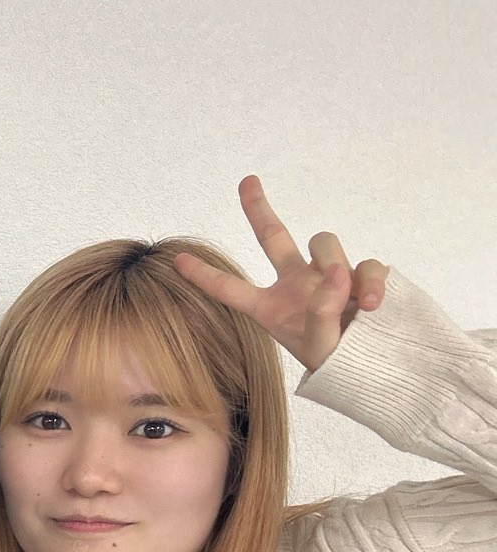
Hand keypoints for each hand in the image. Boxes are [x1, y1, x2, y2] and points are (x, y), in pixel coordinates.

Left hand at [174, 175, 388, 372]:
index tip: (177, 260)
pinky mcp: (361, 277)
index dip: (204, 276)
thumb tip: (336, 276)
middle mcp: (296, 284)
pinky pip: (367, 264)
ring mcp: (328, 277)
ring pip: (325, 243)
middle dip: (259, 208)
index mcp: (269, 307)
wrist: (374, 370)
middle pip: (273, 237)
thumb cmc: (337, 364)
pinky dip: (372, 280)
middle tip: (247, 181)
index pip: (230, 288)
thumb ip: (322, 313)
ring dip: (336, 264)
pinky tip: (373, 304)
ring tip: (351, 301)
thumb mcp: (319, 346)